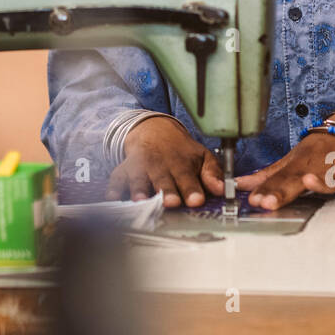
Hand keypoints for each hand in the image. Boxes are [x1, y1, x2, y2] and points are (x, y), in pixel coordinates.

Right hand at [104, 115, 224, 207]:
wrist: (154, 131)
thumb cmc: (181, 151)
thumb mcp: (201, 157)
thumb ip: (212, 173)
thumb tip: (222, 189)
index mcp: (181, 163)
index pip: (188, 178)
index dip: (192, 189)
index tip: (197, 201)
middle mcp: (159, 165)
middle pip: (163, 180)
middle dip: (167, 191)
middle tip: (171, 203)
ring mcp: (140, 167)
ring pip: (139, 179)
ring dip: (139, 190)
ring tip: (141, 201)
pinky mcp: (123, 171)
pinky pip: (116, 180)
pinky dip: (113, 189)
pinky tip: (112, 200)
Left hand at [235, 116, 334, 209]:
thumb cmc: (321, 149)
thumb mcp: (292, 160)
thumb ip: (269, 176)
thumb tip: (239, 185)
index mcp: (300, 163)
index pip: (280, 178)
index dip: (267, 189)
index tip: (254, 200)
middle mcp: (317, 163)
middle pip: (298, 178)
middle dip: (283, 190)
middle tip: (268, 201)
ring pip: (330, 175)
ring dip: (321, 181)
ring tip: (309, 182)